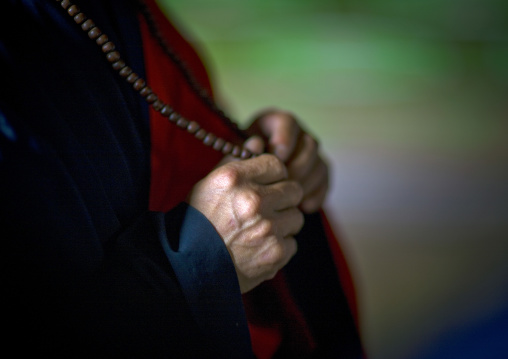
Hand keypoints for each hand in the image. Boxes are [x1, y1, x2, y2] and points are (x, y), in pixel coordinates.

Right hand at [188, 152, 303, 292]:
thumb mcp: (209, 184)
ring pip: (296, 217)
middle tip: (267, 209)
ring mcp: (267, 227)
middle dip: (283, 199)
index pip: (277, 164)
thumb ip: (236, 160)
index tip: (267, 186)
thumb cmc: (198, 222)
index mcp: (235, 178)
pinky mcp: (276, 252)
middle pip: (294, 189)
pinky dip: (280, 247)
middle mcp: (254, 199)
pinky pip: (293, 243)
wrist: (189, 267)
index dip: (273, 176)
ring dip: (283, 223)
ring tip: (261, 231)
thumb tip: (260, 141)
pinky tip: (260, 248)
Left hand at [247, 109, 329, 212]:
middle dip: (296, 167)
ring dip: (304, 183)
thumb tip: (256, 145)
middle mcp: (298, 135)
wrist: (247, 184)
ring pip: (319, 165)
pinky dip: (314, 195)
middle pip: (309, 144)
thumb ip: (244, 150)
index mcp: (275, 123)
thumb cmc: (237, 167)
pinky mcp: (319, 174)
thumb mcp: (235, 156)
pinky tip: (300, 207)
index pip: (288, 122)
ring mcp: (311, 155)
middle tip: (282, 185)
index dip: (285, 139)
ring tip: (287, 199)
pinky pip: (324, 183)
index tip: (277, 157)